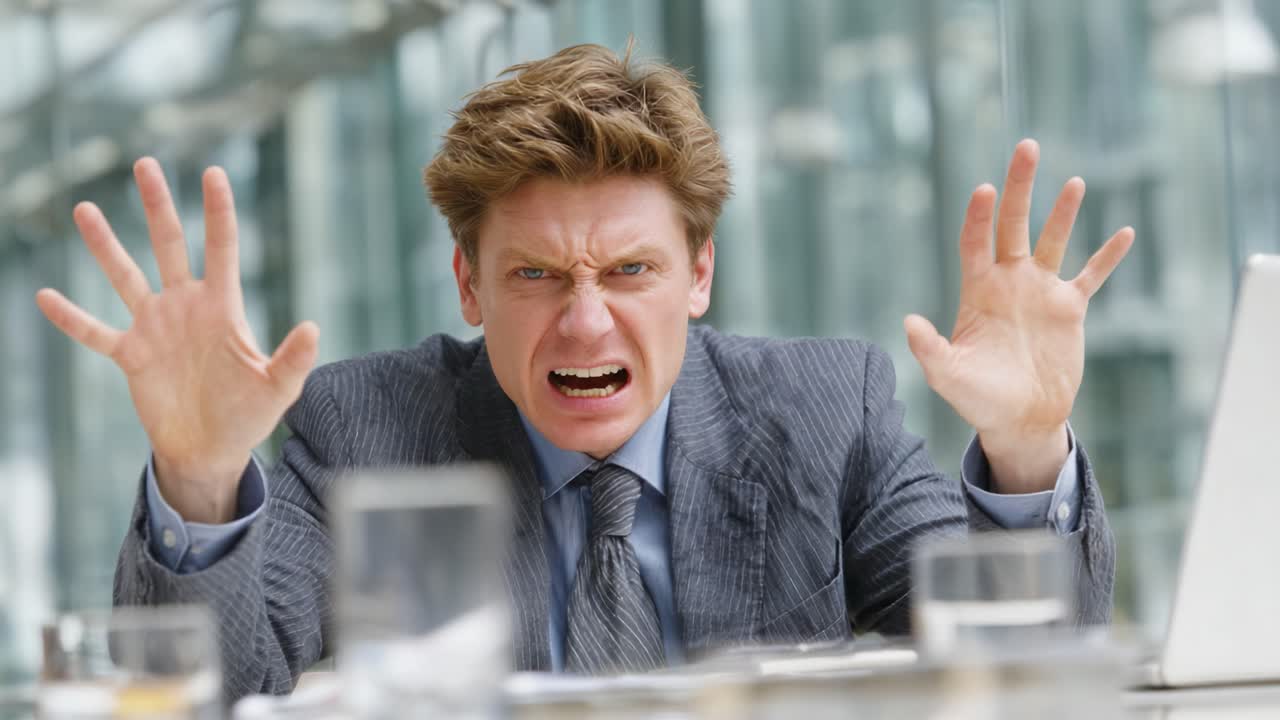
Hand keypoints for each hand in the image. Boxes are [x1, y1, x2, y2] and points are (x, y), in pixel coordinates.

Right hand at [35, 159, 318, 522]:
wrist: (210, 450)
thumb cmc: (248, 418)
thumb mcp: (277, 390)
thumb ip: (293, 359)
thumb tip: (313, 328)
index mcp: (222, 308)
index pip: (222, 248)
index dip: (218, 211)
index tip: (214, 172)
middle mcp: (186, 308)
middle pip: (170, 245)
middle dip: (158, 206)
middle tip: (146, 164)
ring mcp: (155, 328)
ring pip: (126, 275)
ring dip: (105, 245)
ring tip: (84, 208)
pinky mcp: (131, 355)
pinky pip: (95, 331)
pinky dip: (71, 317)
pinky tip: (44, 296)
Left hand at [904, 139, 1133, 493]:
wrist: (1019, 419)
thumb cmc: (977, 399)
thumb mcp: (948, 375)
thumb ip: (929, 349)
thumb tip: (909, 322)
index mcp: (977, 291)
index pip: (975, 242)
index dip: (978, 216)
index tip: (982, 189)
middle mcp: (1009, 282)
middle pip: (1014, 224)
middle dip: (1018, 187)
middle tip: (1026, 147)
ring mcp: (1040, 292)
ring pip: (1053, 240)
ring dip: (1063, 212)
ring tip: (1073, 181)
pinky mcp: (1069, 309)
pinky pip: (1091, 276)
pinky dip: (1108, 256)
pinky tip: (1124, 232)